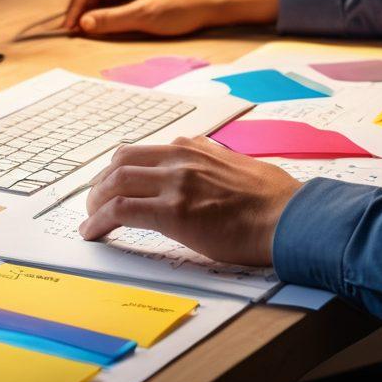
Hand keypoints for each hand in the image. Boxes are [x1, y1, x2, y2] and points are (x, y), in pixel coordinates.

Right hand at [62, 0, 278, 36]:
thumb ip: (112, 20)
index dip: (76, 6)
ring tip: (85, 30)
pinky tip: (100, 24)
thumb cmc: (185, 4)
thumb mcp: (146, 15)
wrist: (213, 3)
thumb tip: (83, 25)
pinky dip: (104, 9)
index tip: (69, 28)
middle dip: (82, 7)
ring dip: (92, 10)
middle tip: (74, 31)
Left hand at [79, 137, 300, 265]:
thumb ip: (216, 163)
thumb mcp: (240, 165)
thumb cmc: (276, 200)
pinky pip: (122, 210)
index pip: (144, 151)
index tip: (113, 184)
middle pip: (122, 160)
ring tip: (90, 219)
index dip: (121, 169)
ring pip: (116, 182)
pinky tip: (93, 233)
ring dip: (96, 201)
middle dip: (102, 182)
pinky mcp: (174, 212)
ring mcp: (176, 183)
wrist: (292, 217)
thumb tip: (210, 168)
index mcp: (196, 148)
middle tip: (95, 202)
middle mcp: (181, 158)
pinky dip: (100, 220)